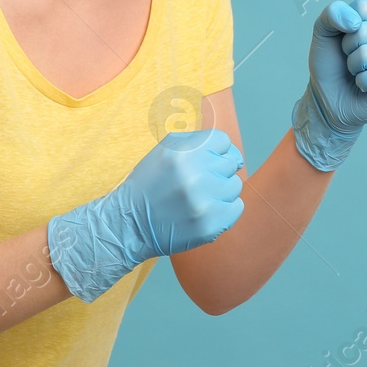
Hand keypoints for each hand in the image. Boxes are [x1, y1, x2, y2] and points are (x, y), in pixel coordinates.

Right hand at [48, 128, 244, 302]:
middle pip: (231, 163)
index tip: (207, 160)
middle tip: (199, 181)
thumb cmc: (150, 183)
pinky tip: (206, 210)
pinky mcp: (211, 225)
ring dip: (221, 190)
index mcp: (183, 153)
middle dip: (217, 170)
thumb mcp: (165, 150)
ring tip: (201, 196)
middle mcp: (195, 175)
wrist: (129, 224)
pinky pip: (237, 207)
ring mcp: (204, 202)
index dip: (216, 150)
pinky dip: (225, 209)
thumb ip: (196, 142)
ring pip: (235, 185)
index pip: (223, 141)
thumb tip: (228, 149)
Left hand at [291, 0, 366, 170]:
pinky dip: (362, 83)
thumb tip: (355, 23)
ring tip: (359, 72)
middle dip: (348, 48)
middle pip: (364, 31)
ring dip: (353, 66)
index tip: (347, 37)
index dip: (345, 24)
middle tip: (352, 59)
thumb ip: (333, 13)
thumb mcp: (324, 31)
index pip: (363, 7)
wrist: (329, 98)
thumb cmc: (332, 62)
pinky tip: (366, 86)